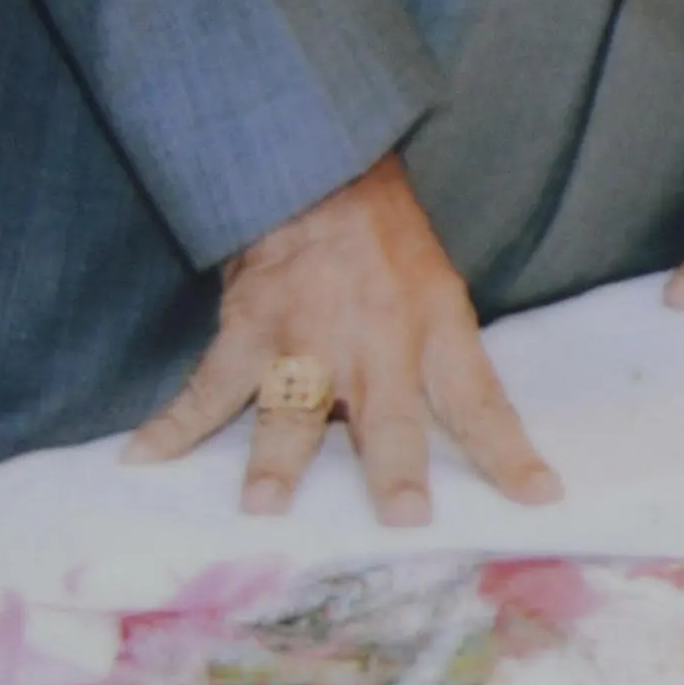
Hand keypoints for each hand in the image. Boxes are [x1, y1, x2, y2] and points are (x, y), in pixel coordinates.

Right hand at [133, 150, 552, 528]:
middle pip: (390, 413)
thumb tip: (446, 449)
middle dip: (395, 467)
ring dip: (276, 459)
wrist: (321, 169)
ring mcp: (308, 335)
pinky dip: (172, 426)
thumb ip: (435, 365)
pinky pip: (208, 387)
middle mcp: (377, 338)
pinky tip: (142, 459)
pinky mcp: (250, 328)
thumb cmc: (385, 244)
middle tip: (402, 515)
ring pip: (293, 406)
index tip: (541, 498)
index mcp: (436, 328)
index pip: (482, 400)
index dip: (510, 454)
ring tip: (264, 505)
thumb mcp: (436, 292)